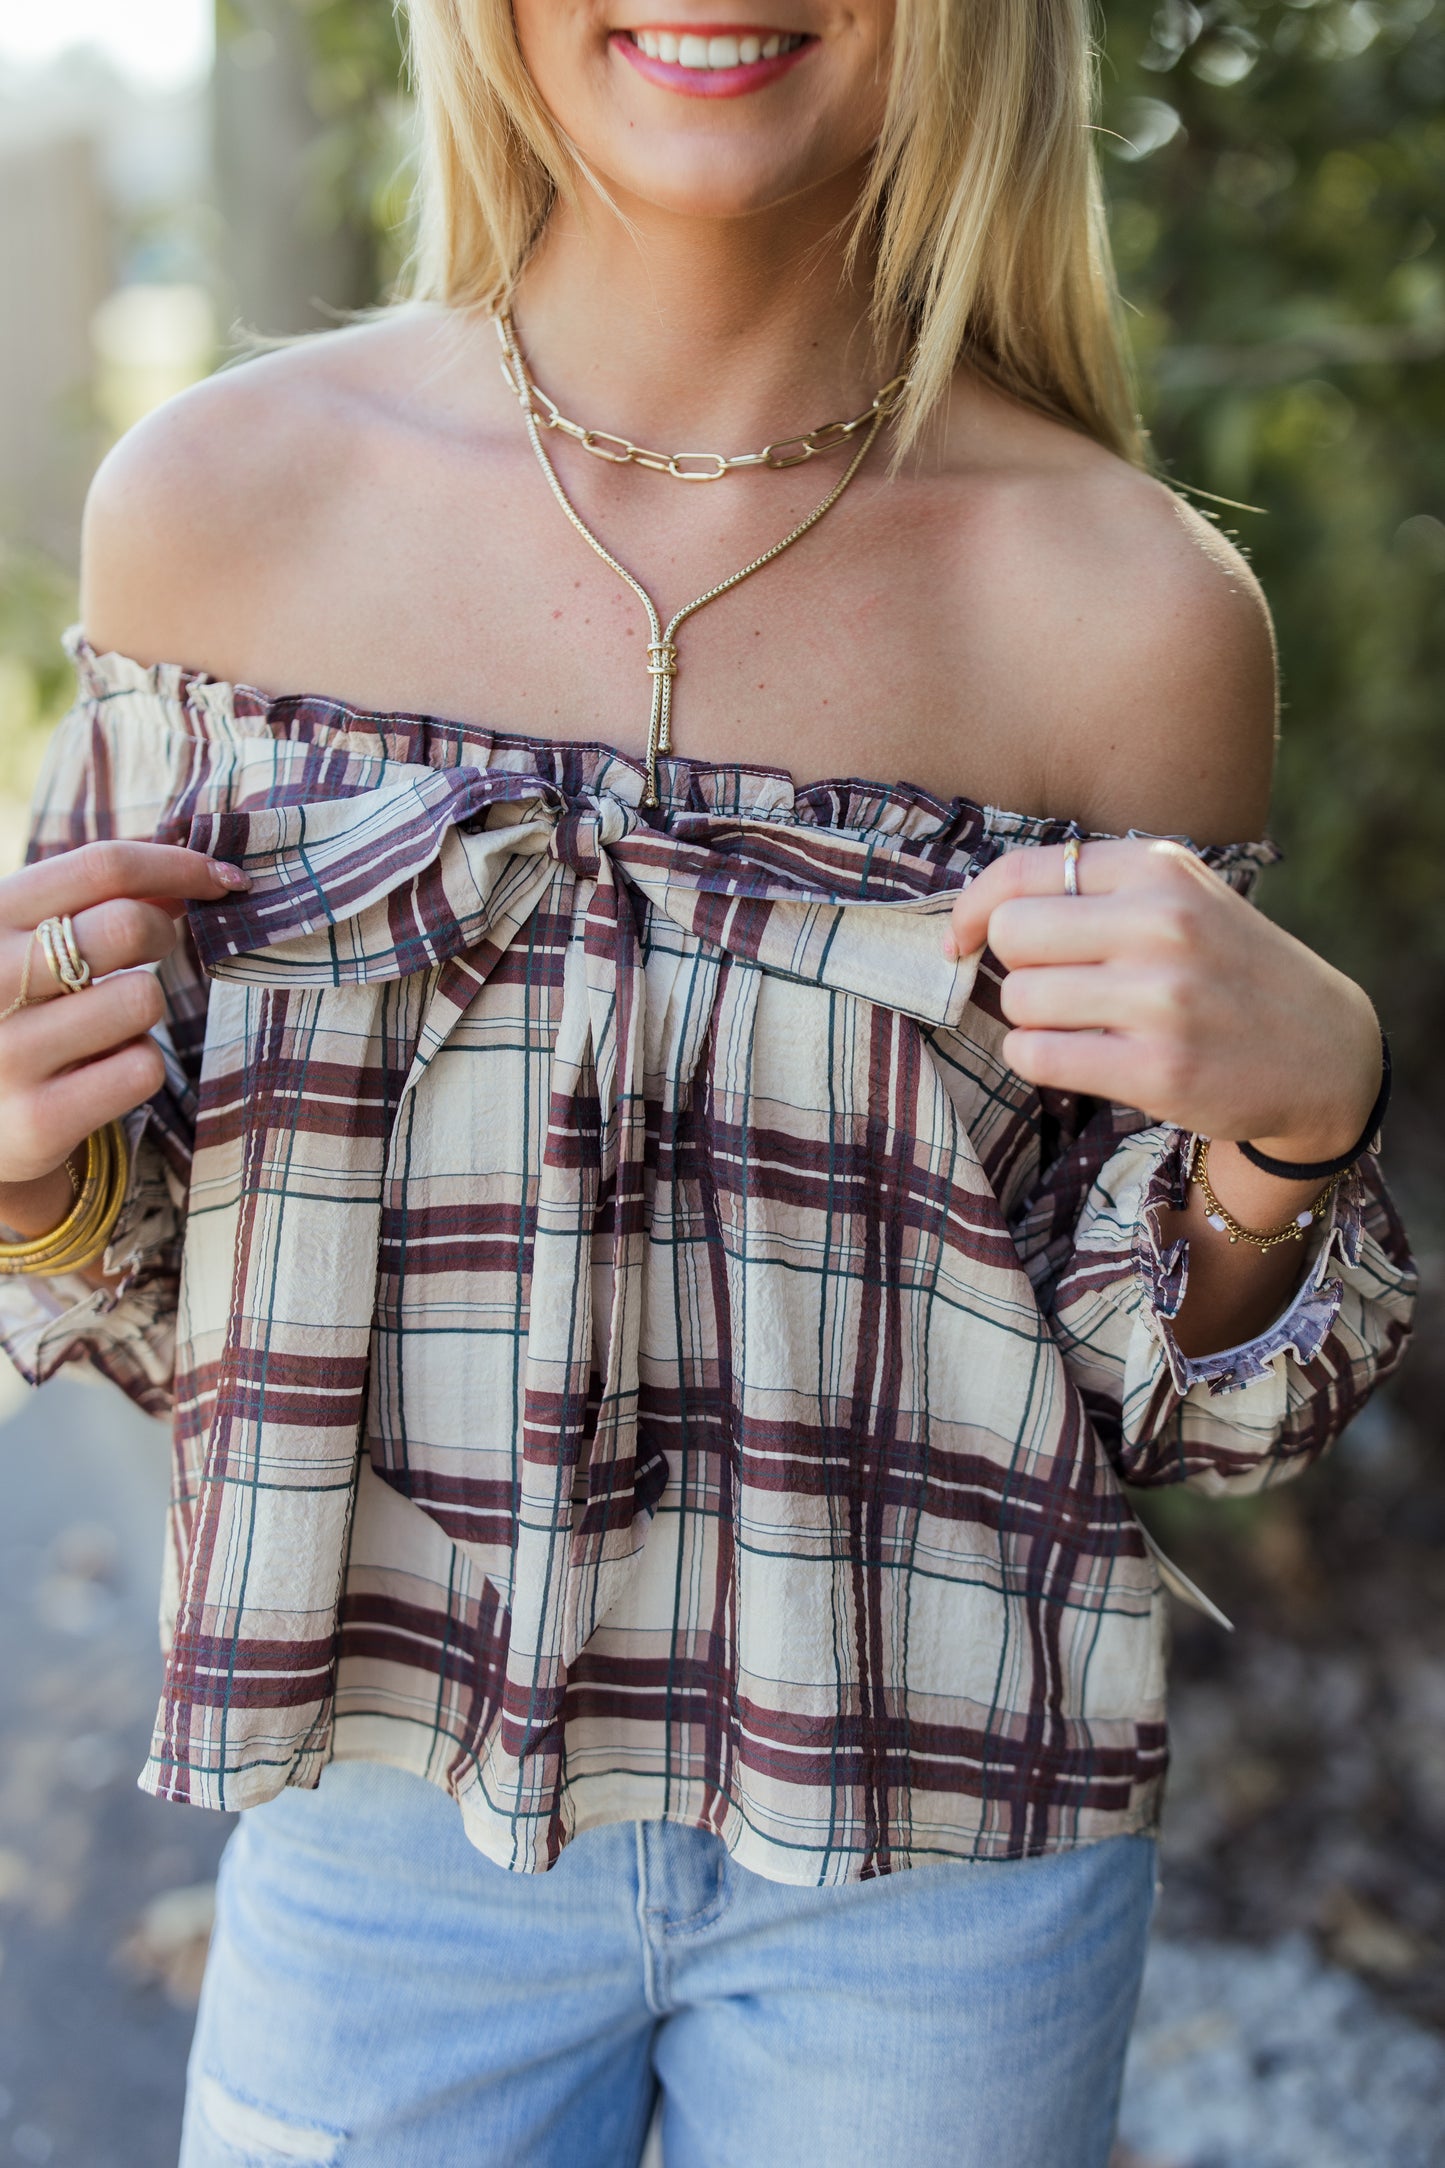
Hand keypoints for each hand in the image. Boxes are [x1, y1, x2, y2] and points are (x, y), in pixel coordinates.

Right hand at [0, 843, 247, 1228]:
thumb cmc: (11, 1009)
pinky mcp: (38, 1120)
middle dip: (162, 934)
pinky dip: (137, 1067)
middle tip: (153, 949)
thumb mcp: (28, 940)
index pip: (102, 866)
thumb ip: (95, 900)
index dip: (178, 865)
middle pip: (128, 926)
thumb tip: (190, 874)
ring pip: (143, 1000)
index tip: (223, 877)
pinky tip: (96, 1074)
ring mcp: (8, 1052)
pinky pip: (142, 1069)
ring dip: (142, 1011)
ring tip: (100, 1025)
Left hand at [944, 838, 1380, 1159]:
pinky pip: (1038, 1056)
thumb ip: (1087, 889)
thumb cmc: (1225, 968)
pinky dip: (1038, 1060)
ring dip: (1031, 1019)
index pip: (1019, 873)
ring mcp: (1163, 999)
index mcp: (1158, 869)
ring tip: (1082, 1023)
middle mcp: (1163, 924)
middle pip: (1011, 935)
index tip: (963, 938)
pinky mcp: (1159, 1069)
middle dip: (1016, 967)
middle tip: (1057, 986)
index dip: (972, 909)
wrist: (1322, 1050)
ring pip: (1019, 999)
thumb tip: (970, 916)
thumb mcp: (1178, 896)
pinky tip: (1079, 1057)